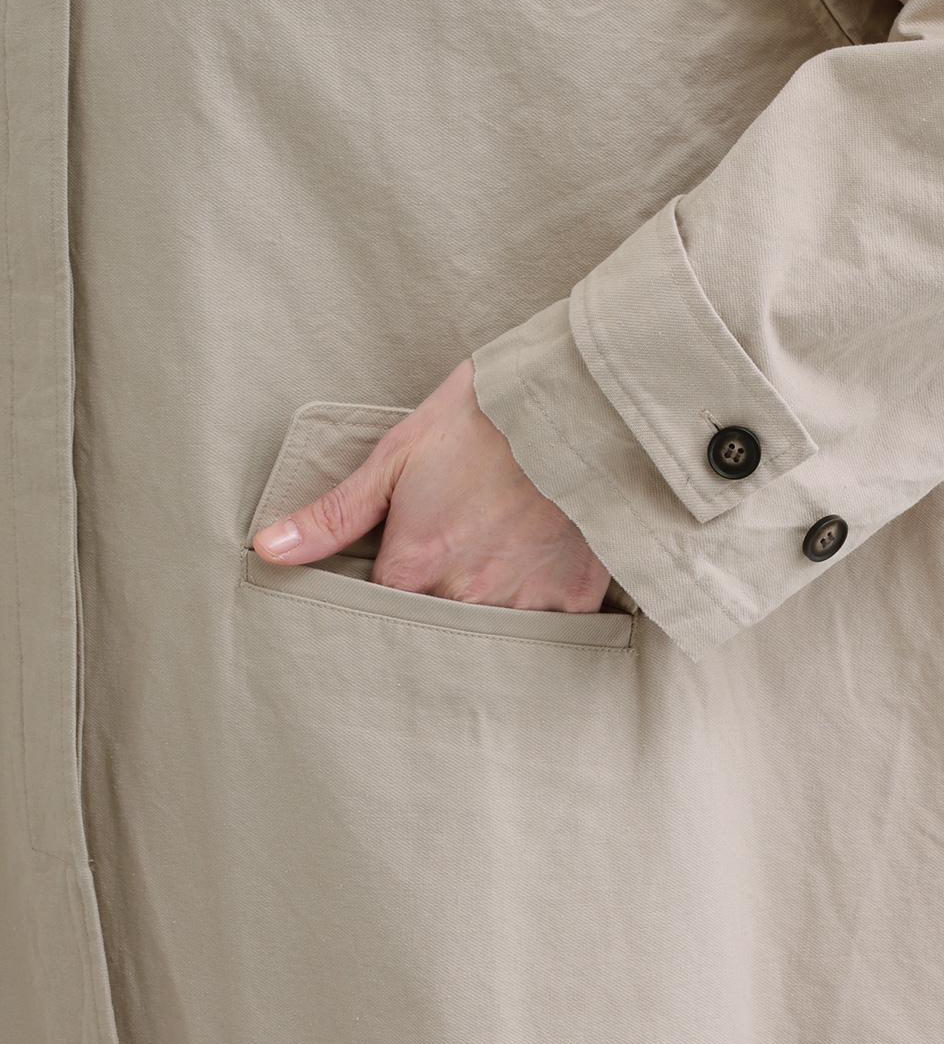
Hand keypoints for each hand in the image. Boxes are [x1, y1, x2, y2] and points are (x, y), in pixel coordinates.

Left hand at [251, 359, 611, 612]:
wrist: (568, 401)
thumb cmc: (477, 422)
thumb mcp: (397, 458)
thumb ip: (334, 516)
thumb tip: (268, 550)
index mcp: (415, 568)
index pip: (381, 619)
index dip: (385, 606)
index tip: (396, 585)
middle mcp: (466, 598)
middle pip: (437, 636)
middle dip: (437, 619)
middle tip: (451, 580)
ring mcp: (525, 602)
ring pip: (494, 641)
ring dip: (489, 621)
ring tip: (496, 581)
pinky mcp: (575, 598)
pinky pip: (553, 632)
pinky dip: (544, 615)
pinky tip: (540, 582)